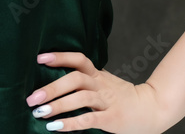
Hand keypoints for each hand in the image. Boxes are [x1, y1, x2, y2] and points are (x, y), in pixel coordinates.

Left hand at [25, 52, 174, 132]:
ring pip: (81, 98)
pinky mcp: (111, 119)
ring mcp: (107, 102)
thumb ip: (87, 78)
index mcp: (98, 75)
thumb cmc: (124, 97)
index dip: (60, 57)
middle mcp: (101, 85)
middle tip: (32, 98)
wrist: (152, 109)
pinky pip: (89, 119)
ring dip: (59, 105)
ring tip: (40, 112)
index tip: (40, 58)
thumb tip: (59, 76)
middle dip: (52, 87)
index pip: (79, 60)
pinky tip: (55, 126)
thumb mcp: (105, 82)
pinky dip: (71, 123)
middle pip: (75, 79)